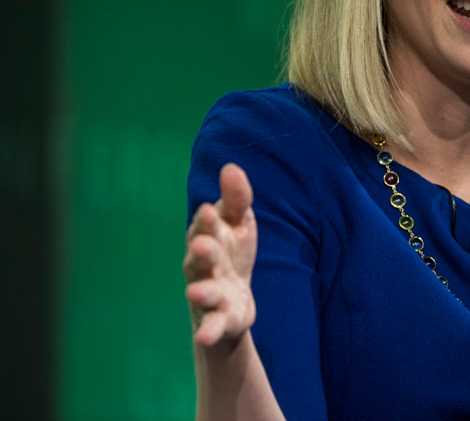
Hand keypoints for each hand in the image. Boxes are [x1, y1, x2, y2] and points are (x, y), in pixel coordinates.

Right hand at [183, 163, 257, 346]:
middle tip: (204, 246)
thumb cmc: (232, 252)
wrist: (234, 299)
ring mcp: (209, 293)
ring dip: (200, 290)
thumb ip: (237, 198)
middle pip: (199, 259)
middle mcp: (202, 266)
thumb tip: (231, 166)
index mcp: (207, 238)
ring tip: (196, 292)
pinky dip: (208, 331)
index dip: (208, 221)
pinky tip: (205, 337)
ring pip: (202, 291)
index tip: (211, 211)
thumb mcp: (239, 223)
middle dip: (201, 251)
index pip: (205, 228)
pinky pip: (211, 326)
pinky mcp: (219, 319)